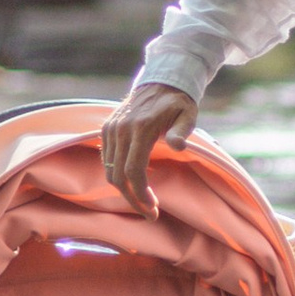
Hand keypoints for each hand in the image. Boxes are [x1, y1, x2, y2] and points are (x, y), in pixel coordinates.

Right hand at [100, 80, 196, 210]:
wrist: (160, 82)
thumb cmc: (178, 102)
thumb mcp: (188, 114)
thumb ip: (182, 131)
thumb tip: (179, 146)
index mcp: (141, 128)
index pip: (134, 169)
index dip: (141, 193)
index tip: (153, 209)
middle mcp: (121, 129)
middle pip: (118, 175)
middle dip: (132, 199)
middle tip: (149, 213)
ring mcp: (111, 129)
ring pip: (110, 170)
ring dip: (124, 190)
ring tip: (143, 202)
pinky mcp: (106, 129)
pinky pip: (107, 160)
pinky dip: (117, 176)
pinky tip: (133, 184)